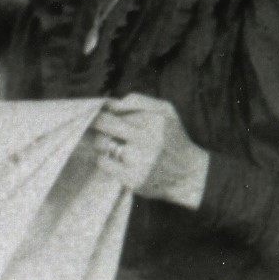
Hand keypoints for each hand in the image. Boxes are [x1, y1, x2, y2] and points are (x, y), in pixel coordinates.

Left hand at [87, 94, 209, 206]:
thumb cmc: (172, 138)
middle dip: (93, 122)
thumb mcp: (165, 110)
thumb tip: (109, 103)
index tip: (97, 113)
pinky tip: (117, 160)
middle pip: (104, 124)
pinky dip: (105, 159)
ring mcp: (140, 161)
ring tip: (114, 144)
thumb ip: (138, 100)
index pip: (116, 110)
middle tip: (90, 124)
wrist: (188, 174)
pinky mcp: (132, 179)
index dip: (102, 111)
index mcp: (155, 120)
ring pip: (101, 143)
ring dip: (102, 142)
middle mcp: (148, 139)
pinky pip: (103, 162)